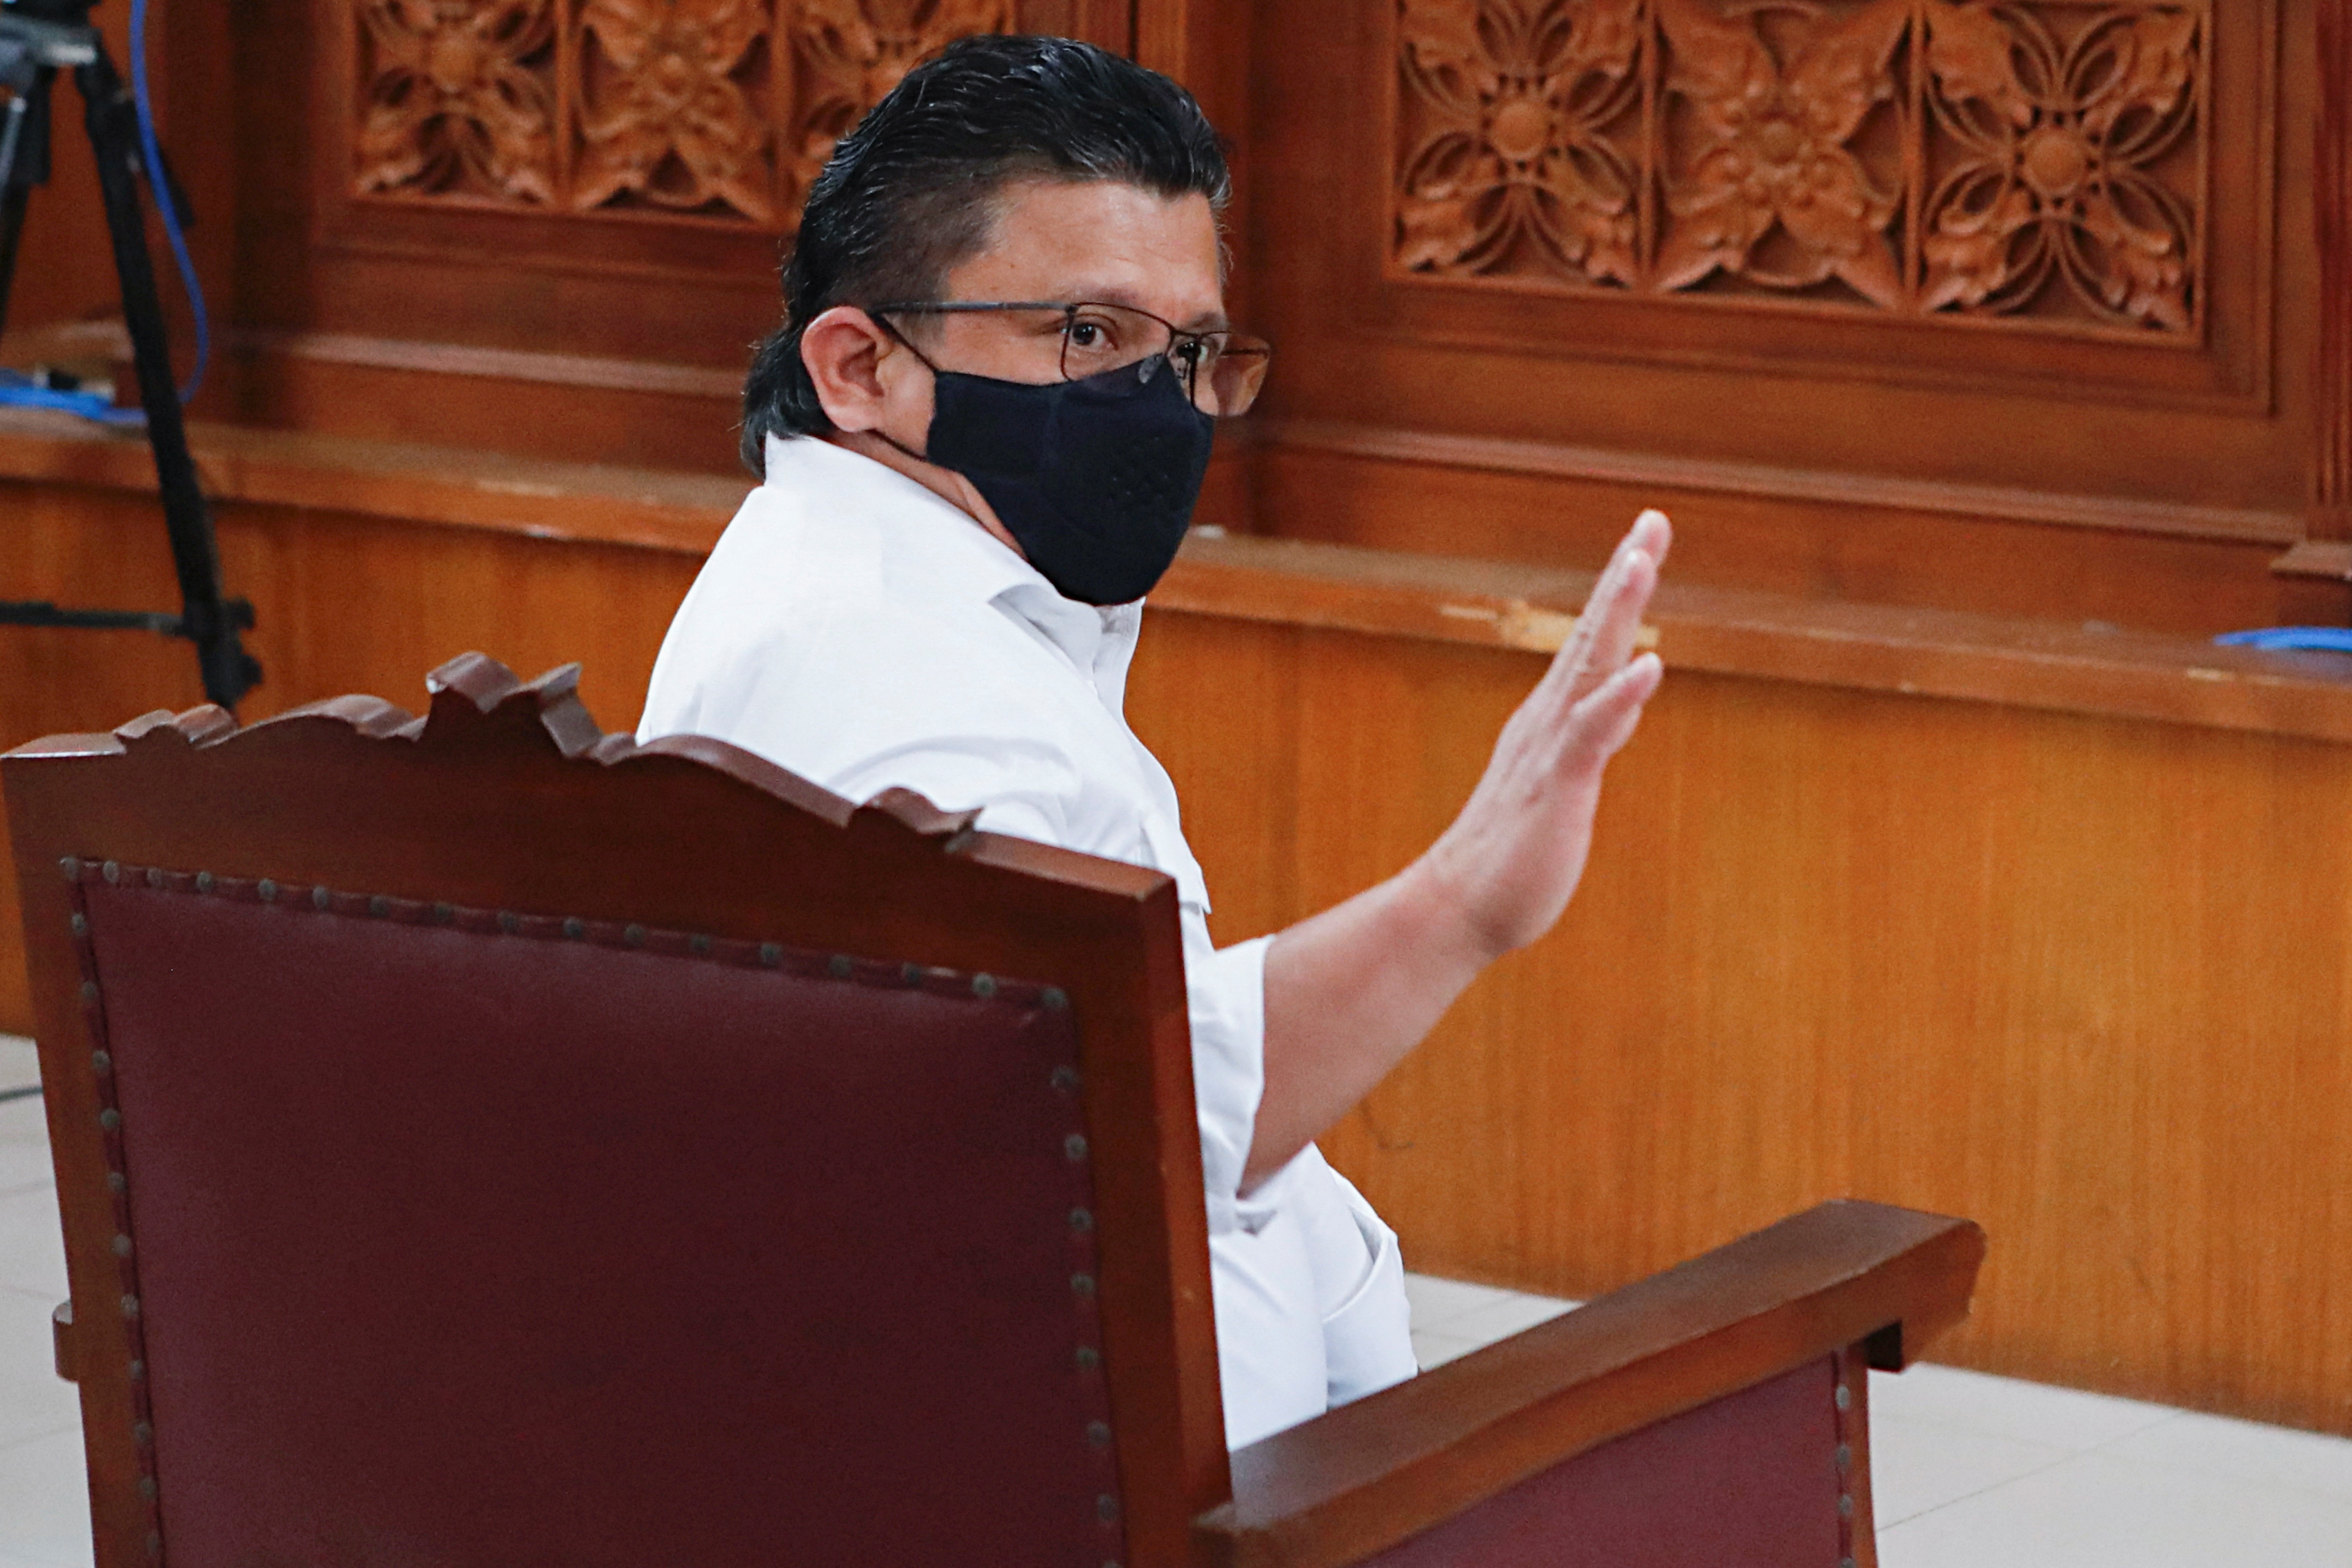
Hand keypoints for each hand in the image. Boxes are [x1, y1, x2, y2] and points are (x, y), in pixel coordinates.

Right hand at [1416, 510, 1670, 960]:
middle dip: (1623, 578)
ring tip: (1640, 561)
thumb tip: (1613, 705)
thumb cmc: (1509, 859)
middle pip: (1591, 636)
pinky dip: (1620, 697)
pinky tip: (1649, 666)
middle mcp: (1548, 720)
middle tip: (1652, 521)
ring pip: (1589, 667)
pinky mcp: (1556, 785)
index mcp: (1551, 719)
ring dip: (1615, 612)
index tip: (1643, 540)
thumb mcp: (1560, 785)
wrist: (1457, 909)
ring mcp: (1550, 748)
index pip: (1591, 644)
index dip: (1619, 592)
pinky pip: (1592, 733)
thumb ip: (1587, 741)